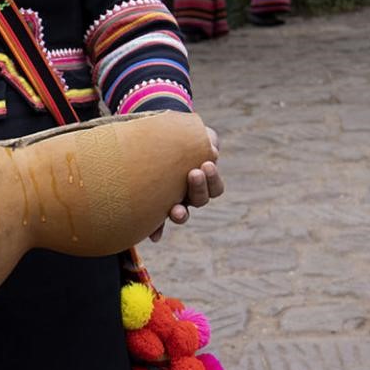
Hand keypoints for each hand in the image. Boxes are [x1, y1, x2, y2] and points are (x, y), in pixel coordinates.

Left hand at [149, 126, 223, 241]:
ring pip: (183, 213)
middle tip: (194, 172)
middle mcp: (190, 195)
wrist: (154, 137)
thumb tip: (212, 150)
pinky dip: (156, 229)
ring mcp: (173, 200)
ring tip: (176, 209)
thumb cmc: (179, 136)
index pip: (215, 187)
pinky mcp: (154, 204)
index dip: (212, 179)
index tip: (207, 164)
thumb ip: (205, 139)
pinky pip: (156, 221)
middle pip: (201, 200)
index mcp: (203, 180)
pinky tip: (154, 236)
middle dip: (198, 188)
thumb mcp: (193, 133)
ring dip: (181, 213)